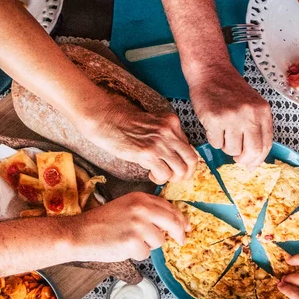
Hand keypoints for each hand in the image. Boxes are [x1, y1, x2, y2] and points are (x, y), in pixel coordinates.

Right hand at [73, 192, 188, 261]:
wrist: (79, 233)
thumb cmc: (101, 223)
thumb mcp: (126, 207)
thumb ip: (148, 211)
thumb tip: (172, 223)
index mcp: (141, 198)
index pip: (169, 208)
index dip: (180, 219)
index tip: (186, 227)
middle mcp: (142, 208)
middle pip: (173, 222)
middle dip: (179, 233)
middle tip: (181, 240)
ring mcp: (138, 225)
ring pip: (159, 241)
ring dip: (148, 245)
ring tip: (129, 241)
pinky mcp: (133, 242)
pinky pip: (146, 253)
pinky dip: (136, 255)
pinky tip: (122, 248)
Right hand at [82, 97, 197, 184]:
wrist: (106, 119)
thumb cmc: (124, 123)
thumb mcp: (152, 125)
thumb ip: (166, 137)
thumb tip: (174, 156)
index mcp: (172, 122)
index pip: (189, 147)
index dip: (185, 162)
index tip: (178, 168)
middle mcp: (170, 132)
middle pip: (191, 159)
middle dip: (186, 173)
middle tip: (176, 178)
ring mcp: (160, 143)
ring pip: (180, 170)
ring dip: (172, 178)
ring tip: (160, 175)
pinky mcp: (149, 154)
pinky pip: (165, 175)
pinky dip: (159, 179)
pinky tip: (151, 175)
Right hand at [188, 64, 272, 168]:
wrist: (211, 73)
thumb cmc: (229, 91)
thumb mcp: (252, 106)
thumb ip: (256, 128)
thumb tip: (254, 160)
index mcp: (263, 111)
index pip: (266, 145)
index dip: (258, 159)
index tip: (251, 164)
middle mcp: (250, 114)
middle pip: (252, 152)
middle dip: (243, 160)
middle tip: (237, 158)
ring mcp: (232, 116)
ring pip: (232, 150)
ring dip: (226, 146)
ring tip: (223, 132)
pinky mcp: (215, 119)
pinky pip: (216, 143)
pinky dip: (214, 139)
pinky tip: (214, 126)